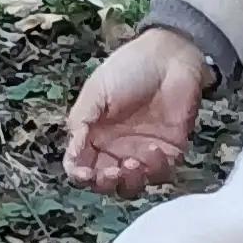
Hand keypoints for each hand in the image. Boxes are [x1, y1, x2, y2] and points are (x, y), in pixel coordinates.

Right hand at [64, 25, 205, 194]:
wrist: (170, 57)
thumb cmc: (129, 68)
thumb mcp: (96, 92)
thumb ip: (81, 123)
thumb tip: (71, 154)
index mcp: (94, 134)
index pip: (81, 165)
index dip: (80, 175)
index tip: (85, 173)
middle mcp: (116, 148)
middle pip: (105, 182)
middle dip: (105, 183)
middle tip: (111, 172)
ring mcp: (142, 152)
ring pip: (132, 185)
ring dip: (130, 181)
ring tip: (132, 163)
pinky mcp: (169, 152)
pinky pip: (161, 174)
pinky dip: (155, 169)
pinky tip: (154, 150)